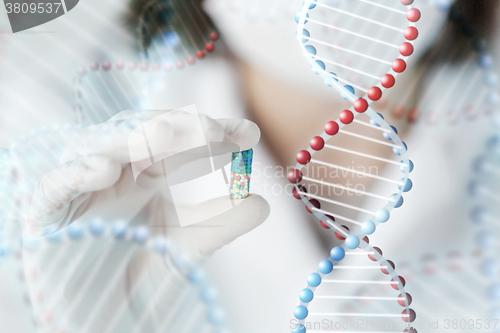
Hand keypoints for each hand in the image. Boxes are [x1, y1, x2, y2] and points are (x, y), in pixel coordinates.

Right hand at [26, 109, 269, 259]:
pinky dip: (76, 174)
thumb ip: (222, 222)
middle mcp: (114, 173)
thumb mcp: (188, 246)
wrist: (102, 317)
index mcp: (145, 172)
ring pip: (98, 147)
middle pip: (142, 134)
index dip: (210, 133)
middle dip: (178, 127)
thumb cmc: (140, 274)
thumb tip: (263, 202)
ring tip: (169, 134)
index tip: (249, 133)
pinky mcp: (47, 215)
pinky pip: (55, 187)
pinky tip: (105, 170)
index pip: (178, 141)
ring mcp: (80, 189)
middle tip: (216, 129)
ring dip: (131, 137)